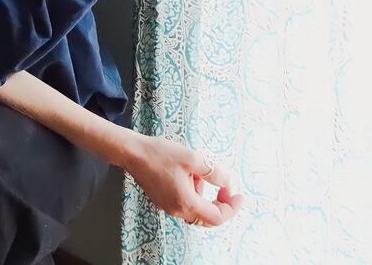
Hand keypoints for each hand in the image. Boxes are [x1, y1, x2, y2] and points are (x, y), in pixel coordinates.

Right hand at [123, 134, 244, 227]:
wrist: (132, 153)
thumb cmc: (160, 154)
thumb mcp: (193, 159)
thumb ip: (214, 173)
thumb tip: (227, 182)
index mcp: (187, 202)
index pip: (217, 217)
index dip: (232, 208)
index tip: (239, 195)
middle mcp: (178, 210)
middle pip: (207, 217)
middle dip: (220, 203)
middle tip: (225, 186)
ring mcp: (169, 207)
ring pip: (196, 209)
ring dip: (204, 194)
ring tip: (197, 170)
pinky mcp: (163, 201)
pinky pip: (185, 203)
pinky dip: (193, 192)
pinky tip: (187, 173)